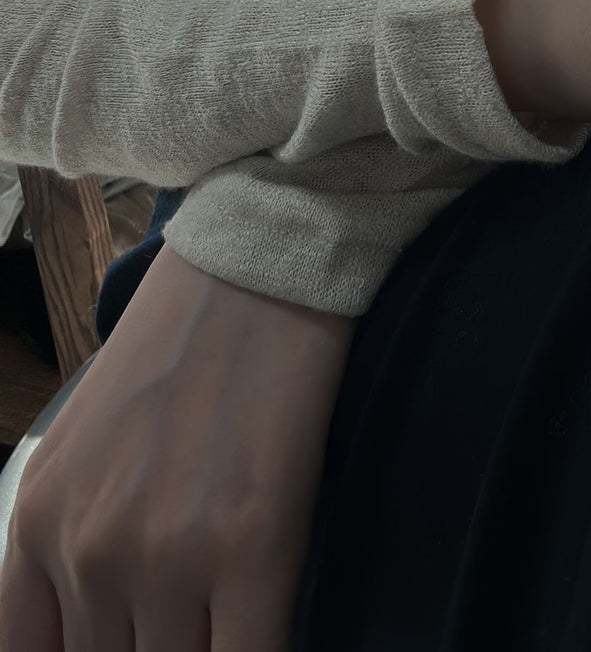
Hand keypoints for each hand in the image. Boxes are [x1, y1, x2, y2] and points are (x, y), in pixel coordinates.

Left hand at [0, 243, 354, 651]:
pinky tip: (261, 625)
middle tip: (185, 613)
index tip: (123, 641)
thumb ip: (59, 549)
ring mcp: (168, 555)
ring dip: (203, 649)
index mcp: (39, 521)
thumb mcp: (79, 446)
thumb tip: (84, 635)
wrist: (256, 267)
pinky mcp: (253, 550)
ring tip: (225, 611)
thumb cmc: (179, 345)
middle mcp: (89, 548)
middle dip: (152, 647)